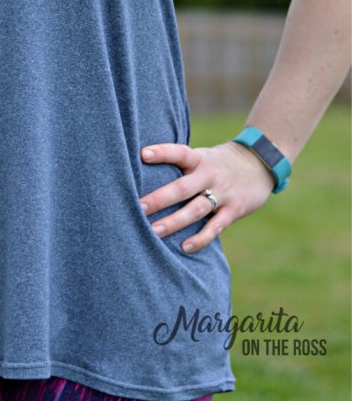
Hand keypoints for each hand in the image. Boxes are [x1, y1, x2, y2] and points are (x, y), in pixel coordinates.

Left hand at [139, 140, 275, 252]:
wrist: (262, 162)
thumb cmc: (220, 162)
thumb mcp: (203, 156)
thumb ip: (182, 166)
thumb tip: (143, 171)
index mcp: (200, 159)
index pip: (180, 153)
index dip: (162, 152)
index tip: (142, 154)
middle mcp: (210, 175)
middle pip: (182, 187)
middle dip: (160, 198)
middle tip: (139, 207)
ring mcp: (223, 193)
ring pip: (196, 209)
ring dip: (174, 221)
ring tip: (153, 232)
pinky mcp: (234, 210)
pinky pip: (215, 227)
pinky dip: (200, 238)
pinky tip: (184, 247)